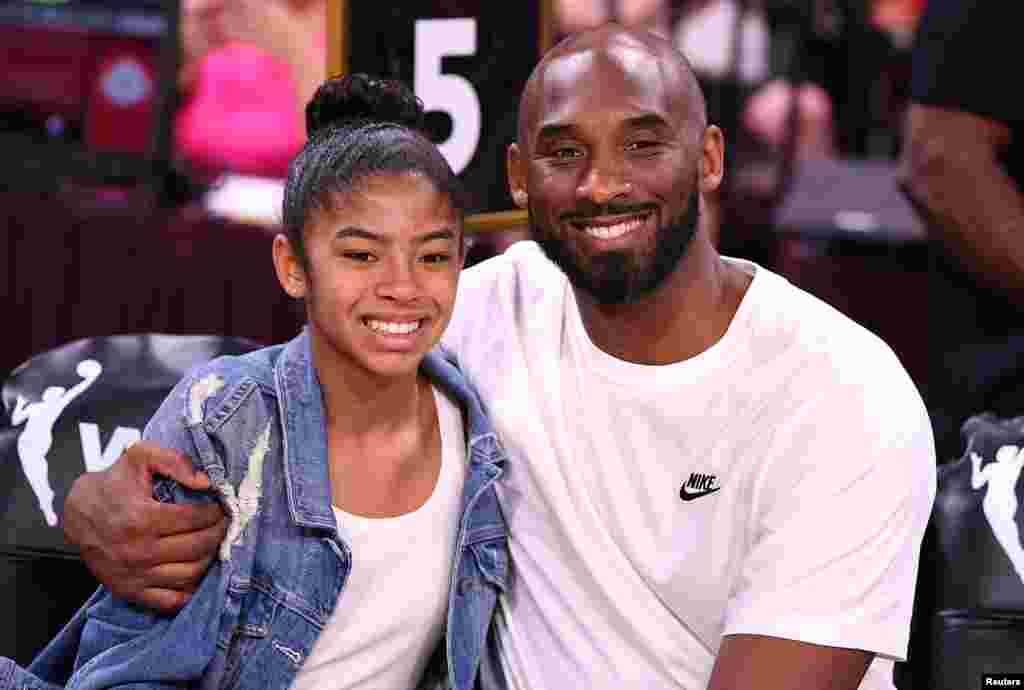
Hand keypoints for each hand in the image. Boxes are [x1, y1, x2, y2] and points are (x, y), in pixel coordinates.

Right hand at [63, 442, 227, 612]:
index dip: (215, 512)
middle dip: (218, 533)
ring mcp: (134, 574)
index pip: (195, 519)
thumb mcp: (139, 457)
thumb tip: (205, 482)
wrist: (79, 514)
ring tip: (213, 542)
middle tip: (224, 524)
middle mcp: (137, 550)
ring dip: (210, 557)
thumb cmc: (114, 483)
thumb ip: (174, 461)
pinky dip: (190, 588)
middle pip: (197, 547)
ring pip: (189, 574)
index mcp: (141, 518)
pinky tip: (197, 569)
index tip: (222, 507)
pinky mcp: (130, 591)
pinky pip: (171, 600)